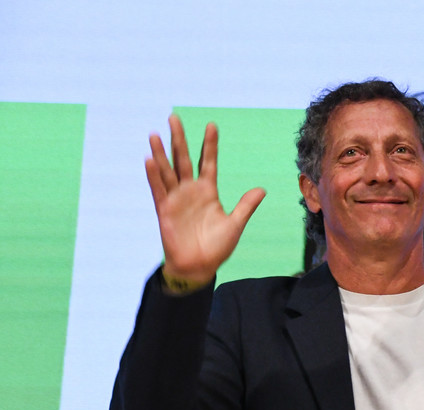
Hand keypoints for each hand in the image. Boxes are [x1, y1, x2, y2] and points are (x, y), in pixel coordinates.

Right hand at [146, 114, 264, 283]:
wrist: (199, 267)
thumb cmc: (216, 247)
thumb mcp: (235, 224)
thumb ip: (245, 206)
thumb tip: (261, 189)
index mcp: (208, 192)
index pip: (208, 162)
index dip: (209, 145)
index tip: (211, 125)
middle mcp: (190, 191)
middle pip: (183, 159)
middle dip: (179, 139)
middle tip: (173, 117)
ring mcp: (176, 199)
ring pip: (167, 171)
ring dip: (161, 153)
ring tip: (155, 134)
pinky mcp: (165, 211)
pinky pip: (159, 190)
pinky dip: (154, 176)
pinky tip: (149, 160)